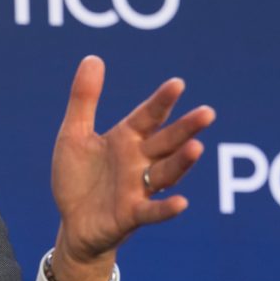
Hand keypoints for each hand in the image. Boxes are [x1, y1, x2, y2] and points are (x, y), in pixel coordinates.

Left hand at [50, 56, 214, 280]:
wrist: (72, 223)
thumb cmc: (77, 177)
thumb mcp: (74, 134)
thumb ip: (84, 99)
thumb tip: (93, 57)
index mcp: (126, 139)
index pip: (148, 116)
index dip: (161, 101)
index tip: (177, 83)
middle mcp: (138, 162)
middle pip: (166, 142)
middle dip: (185, 129)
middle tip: (207, 112)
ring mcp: (138, 189)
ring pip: (165, 173)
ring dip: (181, 162)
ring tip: (196, 148)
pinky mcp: (131, 215)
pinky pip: (152, 211)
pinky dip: (166, 208)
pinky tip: (182, 203)